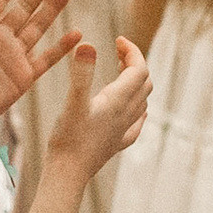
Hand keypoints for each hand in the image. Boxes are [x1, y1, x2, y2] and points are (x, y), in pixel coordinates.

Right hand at [48, 34, 150, 176]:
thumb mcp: (72, 102)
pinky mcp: (116, 143)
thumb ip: (81, 73)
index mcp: (118, 101)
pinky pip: (137, 122)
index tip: (118, 39)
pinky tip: (134, 109)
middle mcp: (126, 114)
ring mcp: (123, 130)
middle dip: (135, 62)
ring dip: (136, 81)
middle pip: (144, 82)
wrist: (68, 174)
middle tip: (118, 51)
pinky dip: (138, 107)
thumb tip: (88, 44)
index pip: (139, 69)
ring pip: (142, 100)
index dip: (132, 51)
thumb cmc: (68, 139)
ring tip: (120, 71)